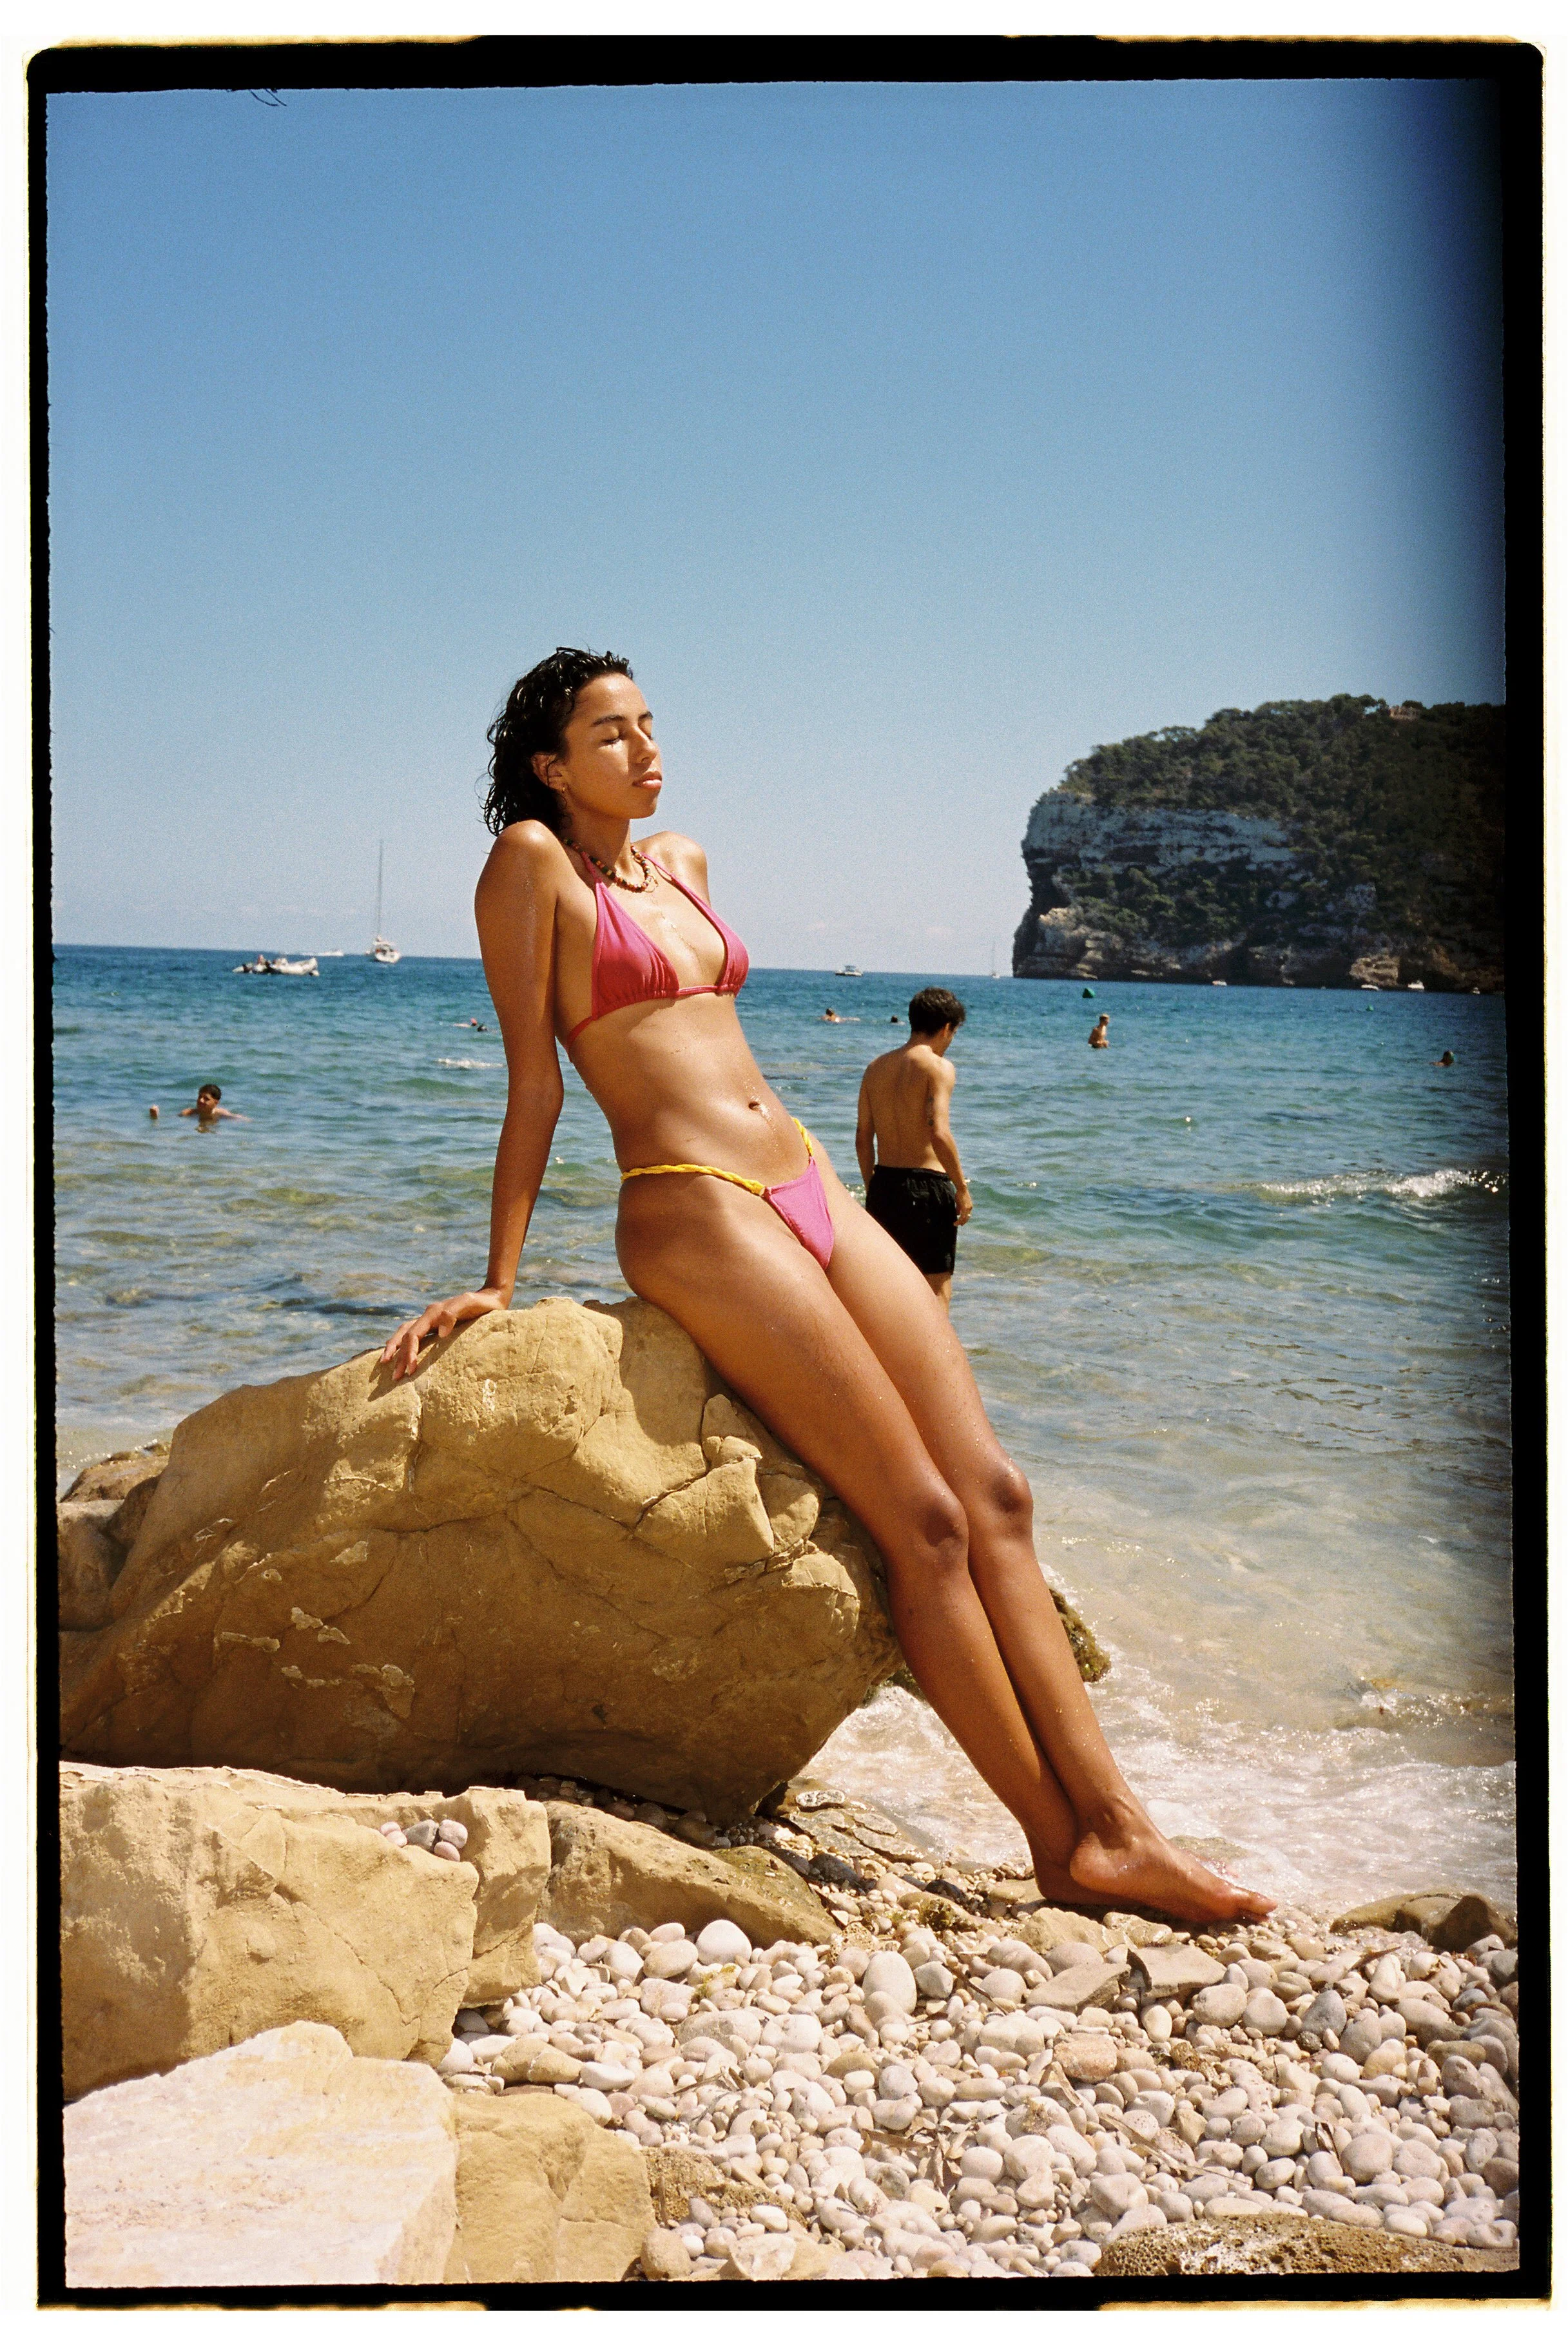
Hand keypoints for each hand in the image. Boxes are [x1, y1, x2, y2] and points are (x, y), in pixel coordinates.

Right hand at [380, 1287, 505, 1382]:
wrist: (491, 1297)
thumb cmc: (483, 1303)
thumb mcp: (470, 1304)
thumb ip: (453, 1313)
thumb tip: (440, 1333)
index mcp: (432, 1312)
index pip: (414, 1335)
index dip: (409, 1352)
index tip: (410, 1370)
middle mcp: (427, 1315)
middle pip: (405, 1336)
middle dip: (398, 1356)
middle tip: (394, 1377)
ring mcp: (430, 1320)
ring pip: (405, 1334)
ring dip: (395, 1349)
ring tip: (385, 1364)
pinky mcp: (435, 1325)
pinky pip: (414, 1335)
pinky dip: (403, 1344)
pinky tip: (399, 1354)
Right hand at [956, 1187, 973, 1226]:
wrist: (962, 1188)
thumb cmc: (960, 1194)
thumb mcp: (959, 1202)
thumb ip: (959, 1208)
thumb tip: (958, 1214)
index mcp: (969, 1206)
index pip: (968, 1215)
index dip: (964, 1219)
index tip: (961, 1222)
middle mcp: (970, 1208)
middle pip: (967, 1218)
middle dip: (963, 1222)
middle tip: (958, 1225)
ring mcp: (968, 1208)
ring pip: (964, 1218)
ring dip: (960, 1222)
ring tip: (955, 1224)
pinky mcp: (965, 1207)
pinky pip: (962, 1216)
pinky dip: (959, 1220)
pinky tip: (956, 1222)